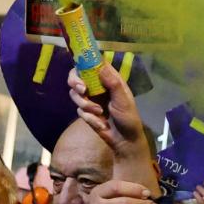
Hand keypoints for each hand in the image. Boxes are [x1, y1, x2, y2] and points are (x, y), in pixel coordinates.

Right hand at [67, 66, 158, 193]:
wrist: (124, 140)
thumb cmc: (128, 118)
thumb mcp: (123, 101)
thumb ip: (113, 84)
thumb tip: (102, 67)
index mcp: (110, 80)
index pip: (93, 64)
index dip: (84, 62)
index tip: (80, 68)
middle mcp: (98, 86)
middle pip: (77, 76)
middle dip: (76, 82)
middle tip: (82, 90)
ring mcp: (91, 98)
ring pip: (75, 94)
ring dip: (85, 104)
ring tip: (99, 113)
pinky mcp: (86, 111)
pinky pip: (79, 110)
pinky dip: (89, 117)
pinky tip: (101, 124)